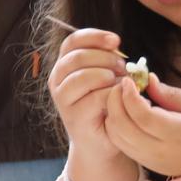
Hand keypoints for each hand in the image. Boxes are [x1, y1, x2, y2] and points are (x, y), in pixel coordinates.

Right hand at [47, 29, 137, 180]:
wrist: (101, 143)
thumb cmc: (106, 105)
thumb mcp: (105, 76)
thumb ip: (106, 60)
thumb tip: (115, 45)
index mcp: (64, 66)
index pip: (73, 41)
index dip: (94, 36)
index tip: (116, 41)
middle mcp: (57, 80)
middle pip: (77, 57)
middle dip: (105, 58)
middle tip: (123, 67)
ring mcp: (63, 99)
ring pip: (84, 76)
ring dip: (108, 76)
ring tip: (121, 84)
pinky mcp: (74, 117)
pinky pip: (96, 98)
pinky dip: (113, 95)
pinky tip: (120, 99)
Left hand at [105, 78, 180, 179]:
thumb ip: (169, 93)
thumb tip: (146, 79)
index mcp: (178, 133)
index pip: (143, 115)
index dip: (129, 96)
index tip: (128, 80)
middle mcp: (160, 149)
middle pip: (123, 126)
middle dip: (115, 101)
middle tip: (121, 85)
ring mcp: (149, 159)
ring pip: (116, 135)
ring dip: (112, 113)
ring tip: (122, 97)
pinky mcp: (142, 162)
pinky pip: (118, 143)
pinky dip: (113, 125)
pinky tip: (122, 111)